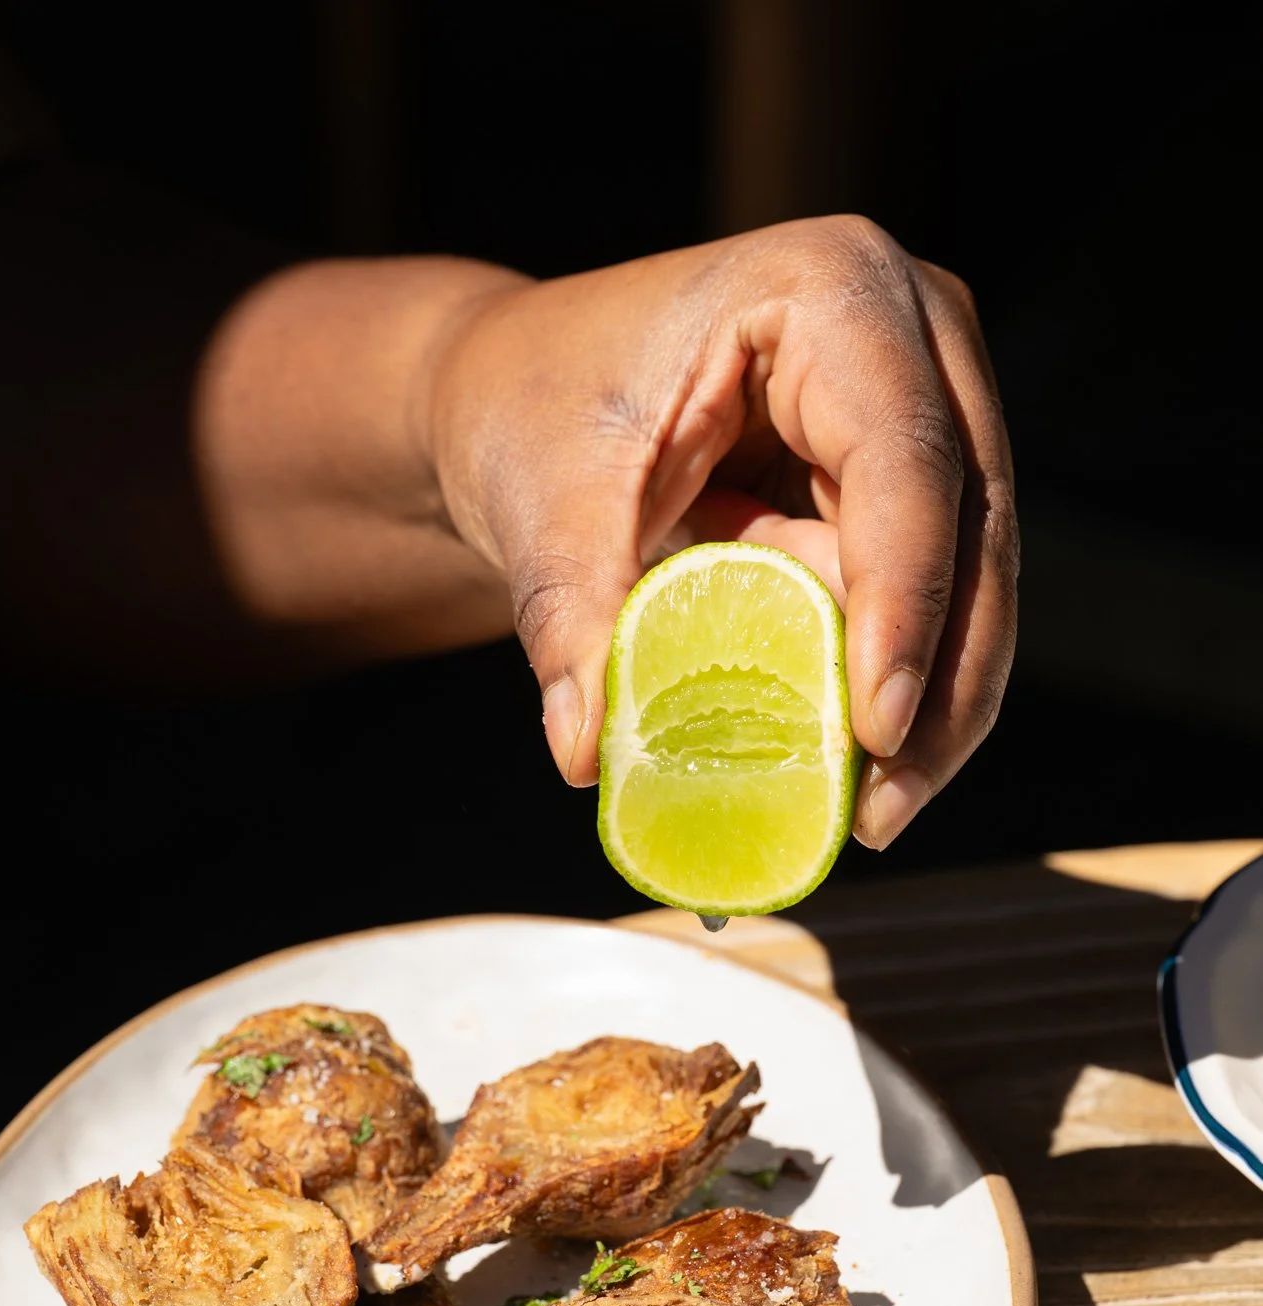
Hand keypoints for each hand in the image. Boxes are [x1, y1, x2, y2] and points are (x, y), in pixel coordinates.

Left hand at [431, 217, 1018, 847]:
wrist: (529, 392)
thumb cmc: (538, 409)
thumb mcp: (544, 505)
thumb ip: (572, 618)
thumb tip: (587, 749)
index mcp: (832, 290)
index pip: (901, 457)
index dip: (902, 598)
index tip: (877, 724)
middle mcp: (915, 332)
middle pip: (973, 524)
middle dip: (940, 680)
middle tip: (883, 809)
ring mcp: (932, 402)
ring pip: (977, 575)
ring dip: (935, 704)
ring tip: (872, 814)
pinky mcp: (917, 480)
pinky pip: (939, 598)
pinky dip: (904, 686)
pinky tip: (863, 775)